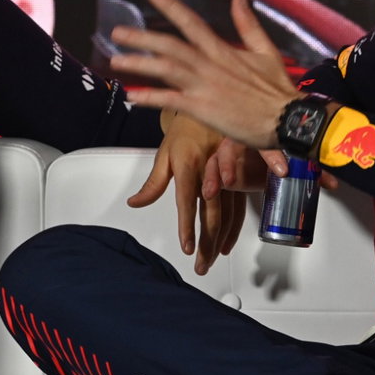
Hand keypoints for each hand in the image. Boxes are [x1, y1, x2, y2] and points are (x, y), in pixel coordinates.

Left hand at [111, 0, 297, 148]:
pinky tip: (132, 96)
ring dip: (139, 64)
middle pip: (169, 45)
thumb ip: (248, 24)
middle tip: (117, 32)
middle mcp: (209, 65)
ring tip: (116, 61)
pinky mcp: (203, 109)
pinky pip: (170, 101)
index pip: (191, 23)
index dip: (170, 6)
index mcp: (223, 50)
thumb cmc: (278, 90)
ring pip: (165, 70)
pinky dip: (150, 97)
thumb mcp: (266, 51)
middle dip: (141, 37)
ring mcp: (204, 87)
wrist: (286, 119)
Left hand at [129, 111, 238, 274]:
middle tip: (200, 266)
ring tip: (210, 261)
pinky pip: (238, 208)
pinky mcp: (239, 178)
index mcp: (189, 164)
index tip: (187, 247)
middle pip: (211, 214)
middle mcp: (210, 171)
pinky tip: (226, 245)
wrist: (210, 108)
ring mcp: (228, 175)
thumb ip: (153, 183)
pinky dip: (233, 229)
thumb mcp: (164, 154)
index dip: (187, 226)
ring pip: (227, 214)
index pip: (187, 201)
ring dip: (219, 241)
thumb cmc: (184, 131)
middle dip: (206, 243)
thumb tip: (135, 203)